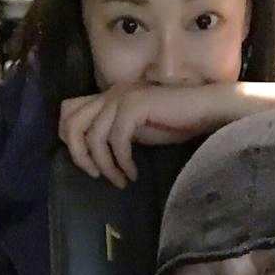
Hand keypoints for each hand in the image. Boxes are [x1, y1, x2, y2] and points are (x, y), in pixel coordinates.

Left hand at [58, 83, 226, 187]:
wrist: (205, 110)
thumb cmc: (175, 122)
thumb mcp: (136, 130)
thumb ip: (114, 133)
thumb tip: (95, 153)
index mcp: (107, 97)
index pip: (68, 113)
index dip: (70, 141)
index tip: (89, 164)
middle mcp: (110, 94)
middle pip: (72, 124)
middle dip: (80, 156)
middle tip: (97, 175)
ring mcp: (121, 98)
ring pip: (94, 137)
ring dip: (106, 165)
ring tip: (120, 180)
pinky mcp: (135, 106)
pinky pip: (116, 140)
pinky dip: (122, 162)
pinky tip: (133, 173)